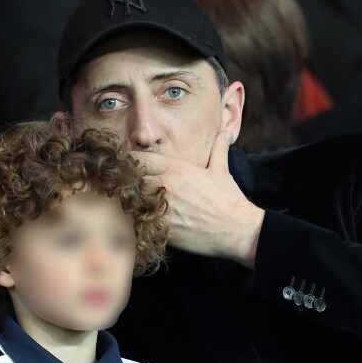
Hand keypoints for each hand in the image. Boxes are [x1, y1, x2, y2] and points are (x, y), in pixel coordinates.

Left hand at [133, 130, 264, 267]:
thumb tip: (226, 132)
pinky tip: (137, 223)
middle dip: (125, 183)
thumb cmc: (228, 200)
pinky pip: (138, 222)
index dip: (131, 163)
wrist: (237, 230)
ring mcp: (161, 207)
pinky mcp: (161, 228)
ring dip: (128, 202)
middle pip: (129, 179)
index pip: (140, 159)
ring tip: (128, 206)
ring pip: (130, 201)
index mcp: (175, 168)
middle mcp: (165, 185)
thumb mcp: (221, 170)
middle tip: (124, 189)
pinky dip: (135, 222)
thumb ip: (218, 149)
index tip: (129, 169)